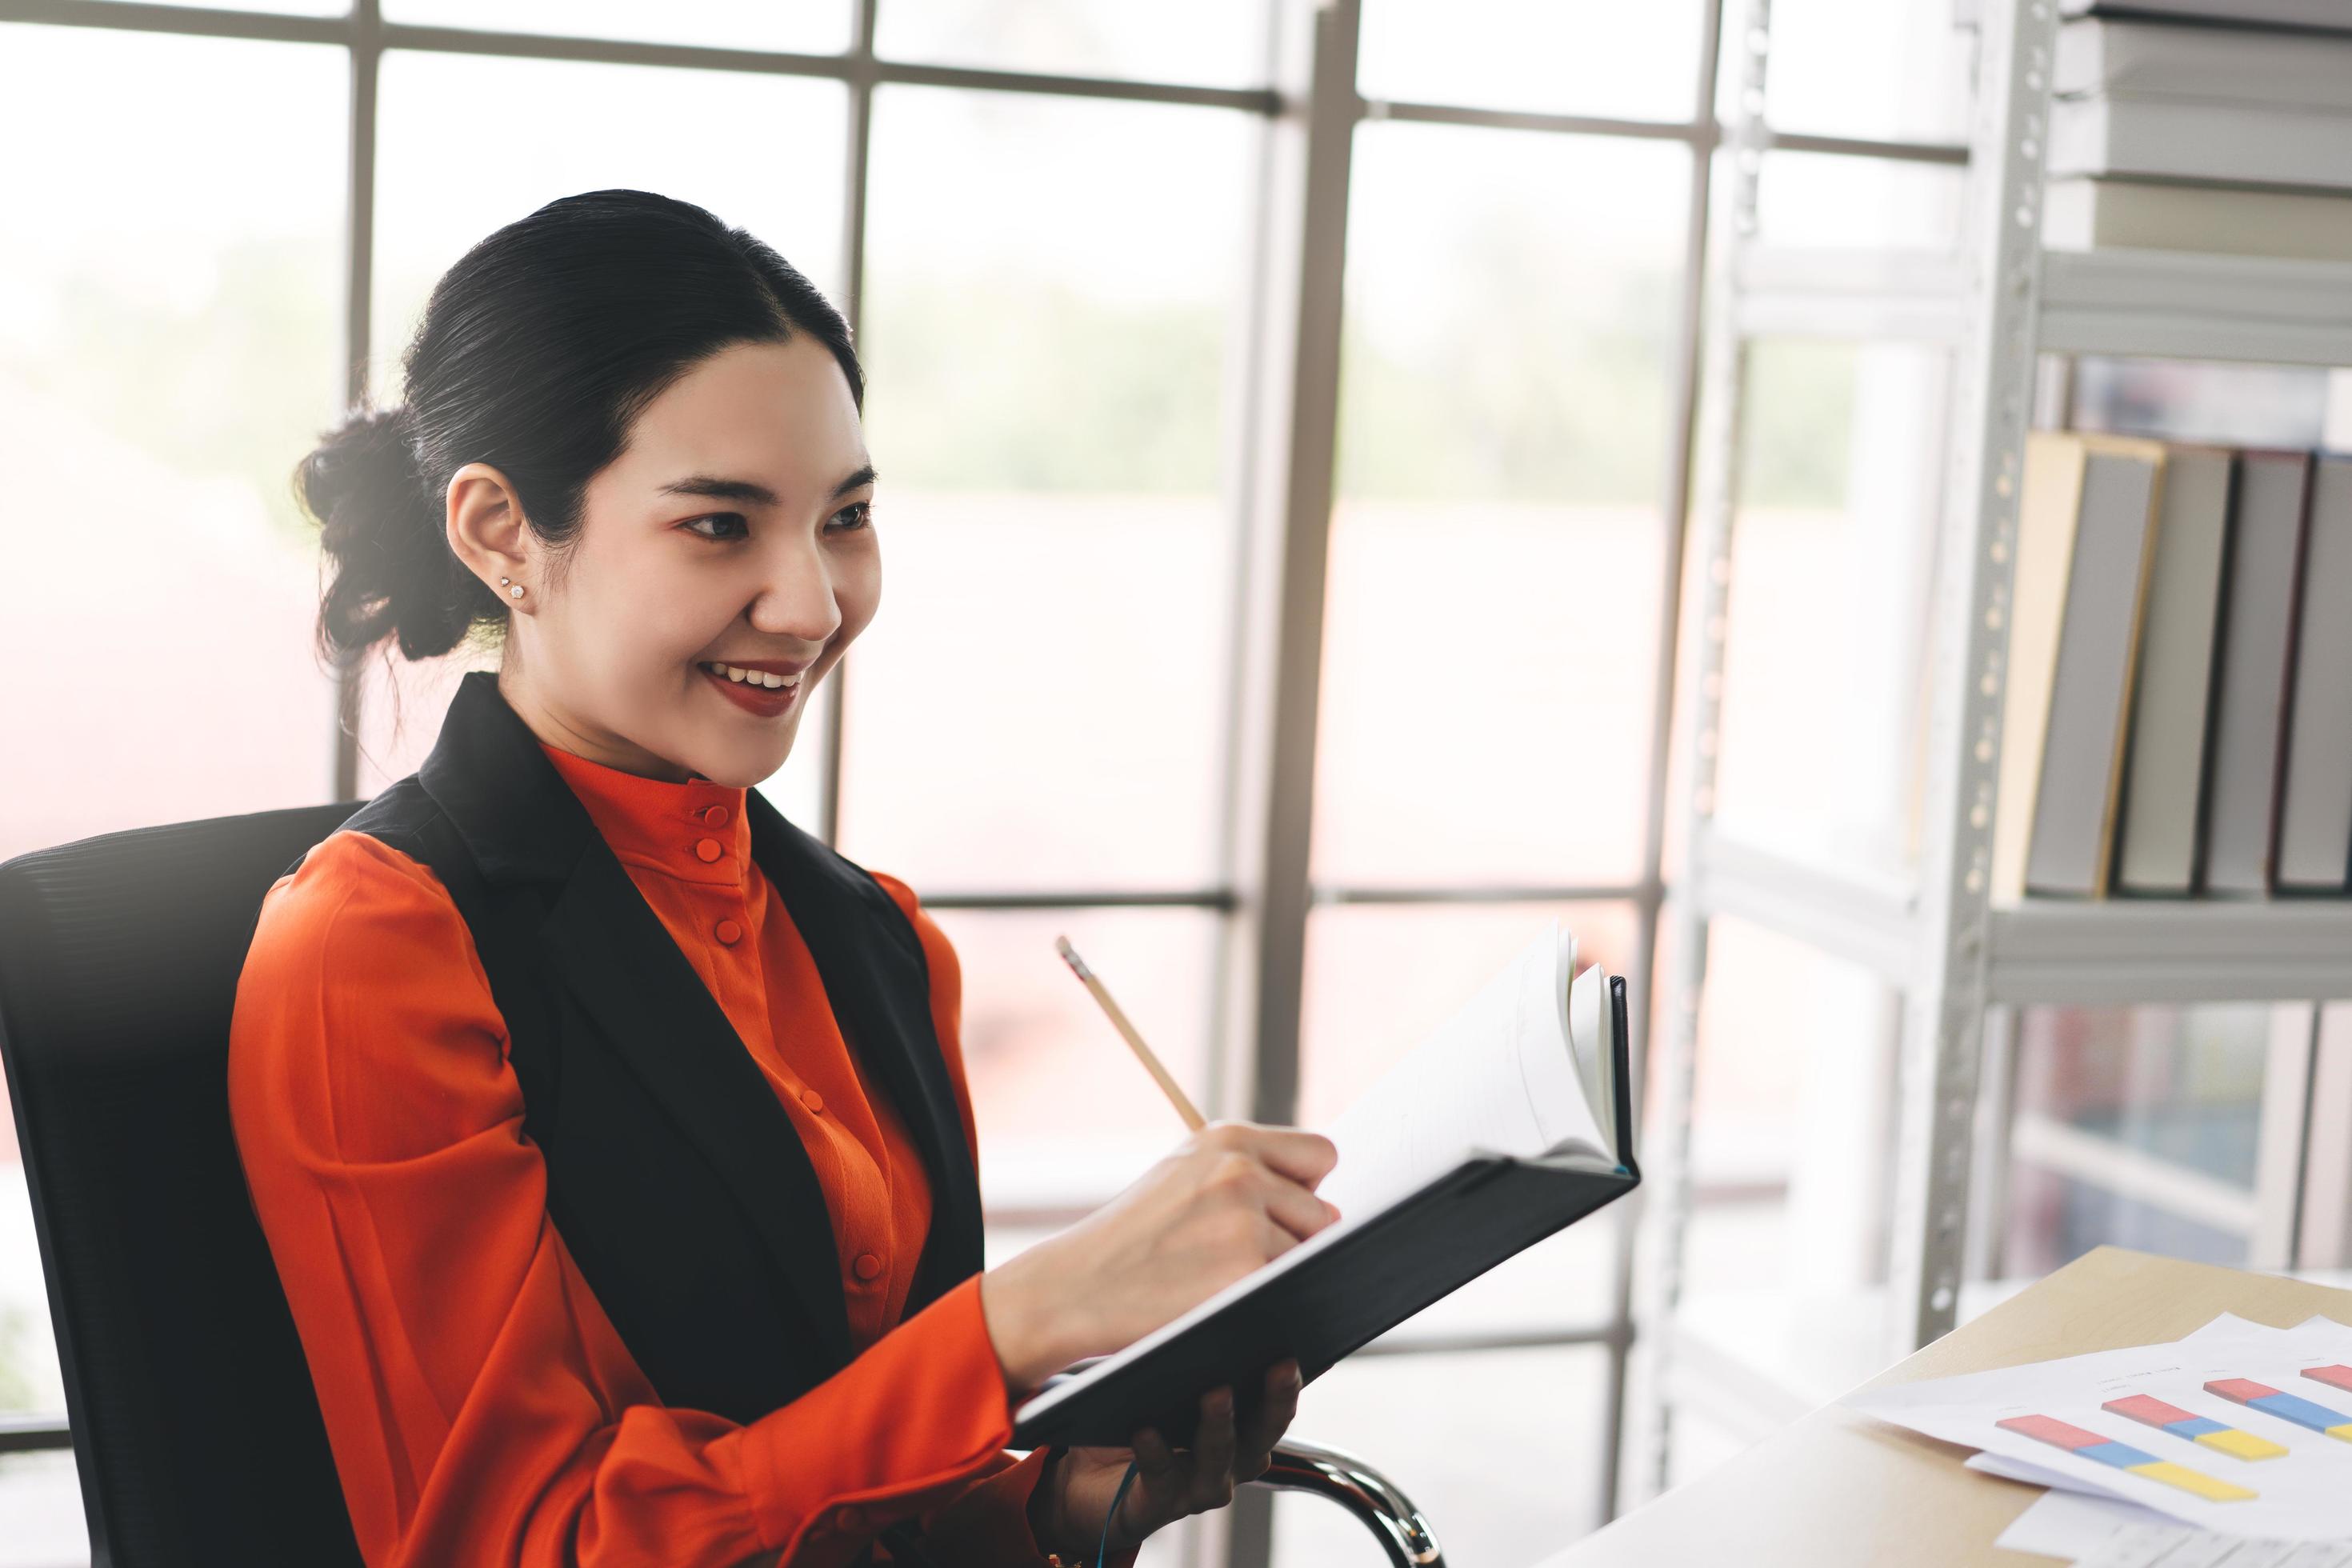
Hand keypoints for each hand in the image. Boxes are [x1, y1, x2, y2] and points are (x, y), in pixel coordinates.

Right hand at [979, 1121, 1342, 1390]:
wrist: (1074, 1286)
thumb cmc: (1131, 1239)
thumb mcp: (1184, 1175)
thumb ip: (1249, 1173)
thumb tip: (1328, 1208)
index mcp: (1227, 1137)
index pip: (1320, 1154)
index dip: (1304, 1190)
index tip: (1278, 1213)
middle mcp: (1240, 1168)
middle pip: (1323, 1210)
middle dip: (1294, 1236)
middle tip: (1236, 1257)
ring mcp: (1245, 1218)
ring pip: (1308, 1254)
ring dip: (1276, 1271)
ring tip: (1218, 1276)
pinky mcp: (1246, 1268)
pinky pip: (1290, 1288)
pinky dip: (1265, 1299)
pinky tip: (1220, 1297)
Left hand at [1028, 1357, 1305, 1558]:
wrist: (1077, 1481)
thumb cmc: (1127, 1423)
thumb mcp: (1158, 1385)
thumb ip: (1185, 1360)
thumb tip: (1203, 1309)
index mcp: (1235, 1435)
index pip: (1272, 1411)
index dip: (1287, 1387)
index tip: (1292, 1352)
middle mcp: (1225, 1466)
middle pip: (1261, 1437)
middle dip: (1274, 1402)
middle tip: (1277, 1365)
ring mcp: (1193, 1490)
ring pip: (1218, 1463)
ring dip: (1219, 1427)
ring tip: (1215, 1392)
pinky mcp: (1154, 1508)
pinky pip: (1161, 1480)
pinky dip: (1157, 1453)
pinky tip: (1147, 1430)